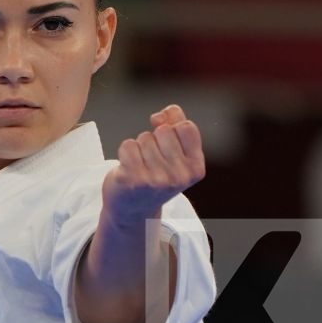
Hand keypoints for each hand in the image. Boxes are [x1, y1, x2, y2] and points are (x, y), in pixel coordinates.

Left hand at [101, 104, 205, 223]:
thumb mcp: (176, 154)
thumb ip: (176, 125)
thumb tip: (165, 112)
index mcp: (195, 169)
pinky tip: (129, 167)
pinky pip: (128, 145)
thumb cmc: (155, 177)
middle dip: (155, 139)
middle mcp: (179, 177)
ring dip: (139, 147)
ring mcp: (156, 180)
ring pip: (145, 137)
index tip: (167, 143)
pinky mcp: (133, 179)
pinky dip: (125, 151)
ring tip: (141, 165)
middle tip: (151, 160)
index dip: (173, 128)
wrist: (132, 210)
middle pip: (164, 130)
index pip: (187, 126)